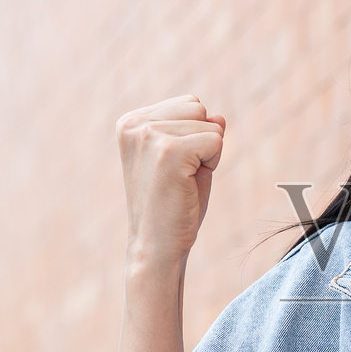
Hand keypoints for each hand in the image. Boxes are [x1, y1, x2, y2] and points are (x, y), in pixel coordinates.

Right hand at [116, 95, 225, 269]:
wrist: (156, 246)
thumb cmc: (171, 206)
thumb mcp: (185, 159)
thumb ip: (199, 132)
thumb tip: (219, 117)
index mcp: (130, 122)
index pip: (188, 104)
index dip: (194, 136)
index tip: (173, 167)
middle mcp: (134, 124)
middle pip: (199, 108)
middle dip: (202, 141)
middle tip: (181, 176)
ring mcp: (149, 135)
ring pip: (210, 124)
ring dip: (207, 155)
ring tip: (182, 181)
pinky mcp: (168, 151)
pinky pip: (217, 140)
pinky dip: (212, 164)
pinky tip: (188, 184)